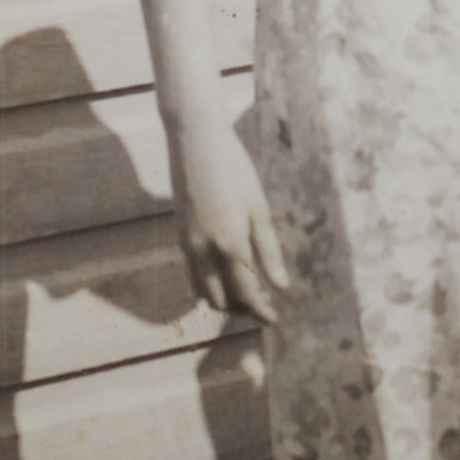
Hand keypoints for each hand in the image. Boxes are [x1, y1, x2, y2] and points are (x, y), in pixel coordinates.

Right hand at [176, 127, 290, 329]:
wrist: (194, 141)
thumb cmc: (235, 169)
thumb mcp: (259, 208)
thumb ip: (268, 249)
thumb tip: (281, 285)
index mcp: (229, 242)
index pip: (246, 292)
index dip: (260, 309)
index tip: (274, 319)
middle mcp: (203, 250)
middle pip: (221, 299)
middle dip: (241, 309)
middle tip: (262, 307)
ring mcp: (187, 245)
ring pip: (202, 291)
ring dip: (223, 300)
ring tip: (245, 295)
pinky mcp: (178, 237)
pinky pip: (191, 275)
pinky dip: (207, 285)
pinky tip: (224, 276)